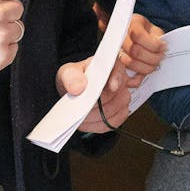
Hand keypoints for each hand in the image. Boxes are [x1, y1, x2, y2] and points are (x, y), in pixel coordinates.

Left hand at [58, 15, 164, 133]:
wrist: (73, 90)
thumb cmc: (74, 78)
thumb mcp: (67, 72)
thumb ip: (71, 77)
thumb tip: (79, 87)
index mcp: (110, 66)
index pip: (119, 71)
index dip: (117, 79)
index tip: (111, 87)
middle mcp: (119, 81)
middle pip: (116, 96)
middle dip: (96, 105)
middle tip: (81, 106)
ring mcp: (122, 98)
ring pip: (115, 111)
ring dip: (96, 116)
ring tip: (81, 115)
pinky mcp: (119, 113)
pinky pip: (113, 123)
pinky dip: (98, 125)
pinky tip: (87, 122)